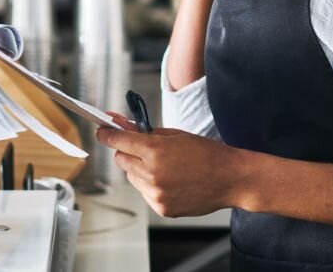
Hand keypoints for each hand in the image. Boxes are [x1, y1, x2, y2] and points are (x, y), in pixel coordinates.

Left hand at [95, 124, 246, 217]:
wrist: (230, 179)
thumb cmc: (207, 153)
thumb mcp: (176, 135)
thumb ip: (147, 132)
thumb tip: (123, 125)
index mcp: (155, 151)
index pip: (118, 141)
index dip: (107, 134)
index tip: (102, 131)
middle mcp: (152, 174)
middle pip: (121, 160)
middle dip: (127, 151)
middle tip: (142, 148)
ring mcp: (156, 194)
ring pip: (131, 177)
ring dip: (139, 169)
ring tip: (164, 167)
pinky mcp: (161, 208)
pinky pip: (144, 192)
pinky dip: (150, 186)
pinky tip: (171, 181)